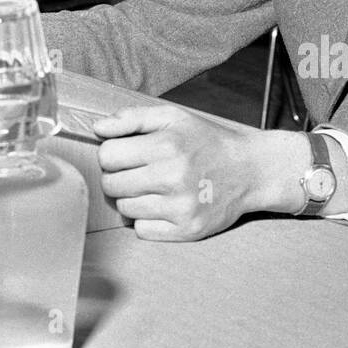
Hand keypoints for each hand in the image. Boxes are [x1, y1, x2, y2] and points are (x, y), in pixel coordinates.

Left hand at [94, 104, 300, 240]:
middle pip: (112, 184)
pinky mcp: (188, 230)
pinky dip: (146, 219)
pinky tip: (162, 205)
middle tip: (137, 172)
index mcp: (166, 145)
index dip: (111, 153)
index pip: (108, 156)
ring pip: (125, 209)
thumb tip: (97, 128)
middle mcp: (173, 177)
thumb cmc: (206, 140)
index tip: (125, 154)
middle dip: (118, 176)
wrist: (249, 170)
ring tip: (152, 187)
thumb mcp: (173, 117)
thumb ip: (132, 118)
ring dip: (131, 198)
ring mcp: (181, 207)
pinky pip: (142, 230)